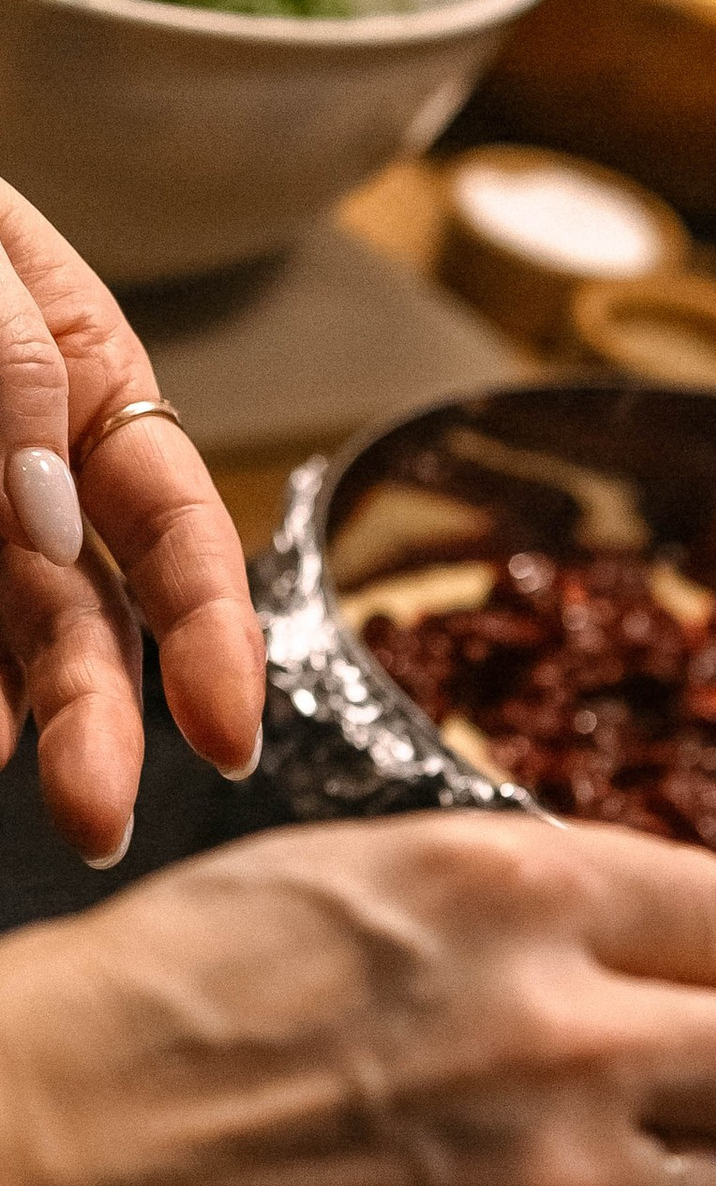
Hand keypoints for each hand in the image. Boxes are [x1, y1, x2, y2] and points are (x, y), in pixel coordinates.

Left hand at [0, 177, 266, 864]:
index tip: (224, 736)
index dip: (216, 640)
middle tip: (89, 818)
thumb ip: (13, 367)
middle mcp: (29, 479)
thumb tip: (51, 524)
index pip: (183, 534)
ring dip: (3, 718)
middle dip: (98, 724)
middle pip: (88, 621)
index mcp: (93, 390)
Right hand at [0, 813, 715, 1185]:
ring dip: (663, 1171)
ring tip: (546, 1158)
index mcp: (520, 895)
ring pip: (711, 1185)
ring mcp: (555, 1184)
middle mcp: (569, 1036)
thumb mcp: (340, 880)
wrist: (36, 1177)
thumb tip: (629, 941)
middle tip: (690, 1078)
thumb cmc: (145, 1013)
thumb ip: (509, 907)